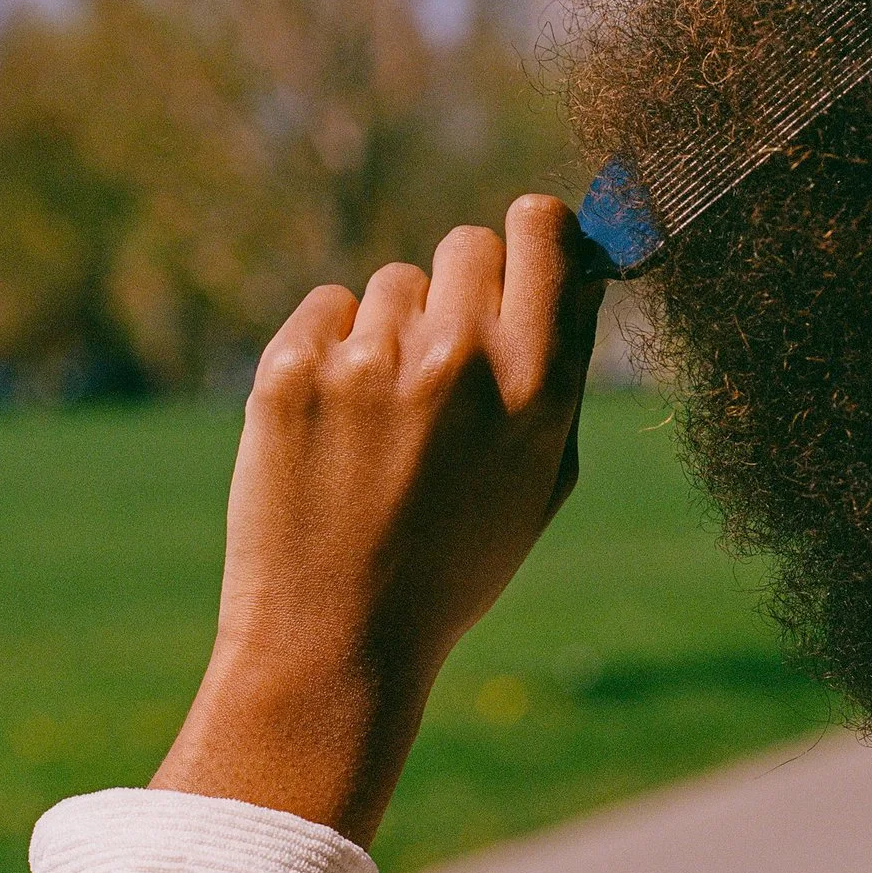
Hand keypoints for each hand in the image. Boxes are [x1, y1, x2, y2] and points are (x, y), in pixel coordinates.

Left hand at [151, 195, 602, 843]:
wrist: (335, 643)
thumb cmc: (452, 564)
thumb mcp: (543, 480)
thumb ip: (564, 368)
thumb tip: (580, 265)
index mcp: (536, 386)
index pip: (548, 229)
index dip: (536, 233)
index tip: (523, 253)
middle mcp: (458, 359)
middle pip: (467, 245)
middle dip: (460, 290)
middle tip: (441, 367)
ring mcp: (369, 362)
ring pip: (392, 285)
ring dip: (391, 334)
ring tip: (380, 428)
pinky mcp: (291, 370)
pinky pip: (327, 308)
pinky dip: (329, 351)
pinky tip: (331, 427)